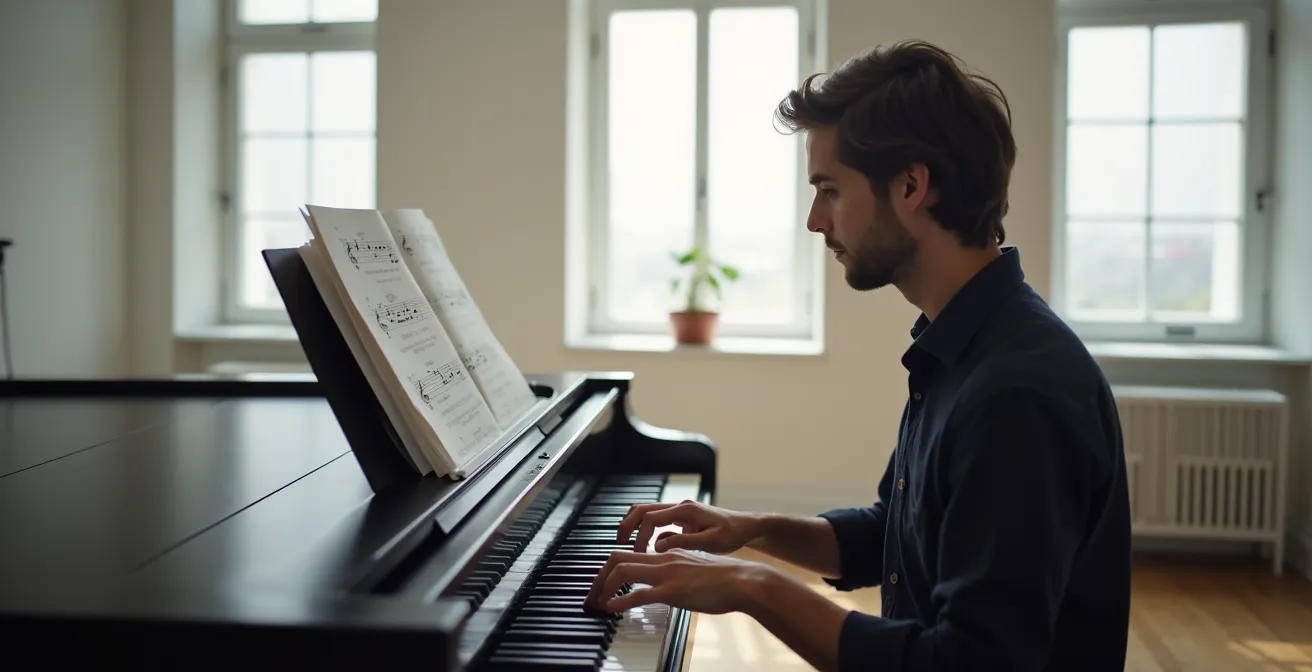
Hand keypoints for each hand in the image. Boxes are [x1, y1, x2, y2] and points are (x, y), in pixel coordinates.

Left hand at [582, 549, 774, 614]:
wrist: (744, 580)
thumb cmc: (725, 578)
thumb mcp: (696, 568)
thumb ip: (678, 571)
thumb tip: (668, 584)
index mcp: (668, 553)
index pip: (629, 553)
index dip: (610, 568)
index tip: (604, 584)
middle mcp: (663, 559)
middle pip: (617, 557)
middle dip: (598, 576)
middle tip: (591, 594)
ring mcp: (667, 574)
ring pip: (622, 571)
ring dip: (603, 587)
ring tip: (597, 602)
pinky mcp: (673, 591)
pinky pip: (638, 594)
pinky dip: (620, 600)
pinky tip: (611, 608)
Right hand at [617, 500, 759, 553]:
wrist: (747, 527)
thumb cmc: (733, 534)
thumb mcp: (711, 542)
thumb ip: (683, 542)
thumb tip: (658, 545)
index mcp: (685, 510)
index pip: (651, 518)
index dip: (640, 536)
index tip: (639, 554)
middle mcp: (680, 506)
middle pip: (643, 509)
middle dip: (628, 525)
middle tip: (618, 543)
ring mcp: (680, 511)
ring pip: (648, 512)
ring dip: (635, 525)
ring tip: (626, 544)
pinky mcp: (682, 518)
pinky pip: (657, 520)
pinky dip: (647, 530)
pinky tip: (648, 547)